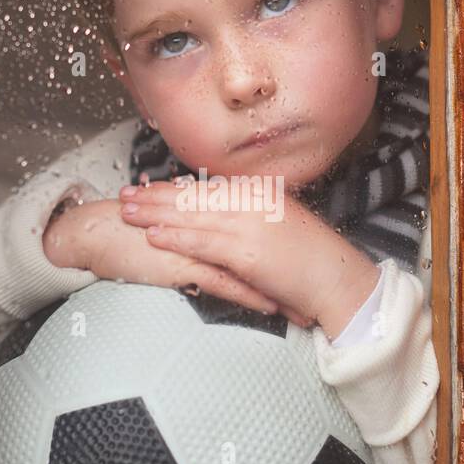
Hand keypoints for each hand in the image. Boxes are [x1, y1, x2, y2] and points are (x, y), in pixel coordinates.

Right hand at [42, 195, 287, 315]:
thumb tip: (220, 245)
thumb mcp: (173, 232)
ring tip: (305, 307)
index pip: (256, 233)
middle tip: (320, 291)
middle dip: (292, 272)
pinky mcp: (186, 264)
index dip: (285, 252)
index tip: (310, 270)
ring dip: (278, 288)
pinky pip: (224, 282)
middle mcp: (211, 226)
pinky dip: (249, 295)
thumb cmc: (130, 233)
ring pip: (250, 268)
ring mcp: (200, 244)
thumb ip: (199, 234)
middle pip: (262, 249)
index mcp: (210, 215)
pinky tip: (270, 306)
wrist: (96, 232)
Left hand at [117, 178, 380, 336]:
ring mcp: (250, 227)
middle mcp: (252, 204)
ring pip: (192, 216)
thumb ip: (257, 216)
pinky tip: (153, 236)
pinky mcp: (247, 253)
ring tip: (126, 211)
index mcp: (261, 195)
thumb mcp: (284, 226)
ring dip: (155, 213)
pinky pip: (204, 243)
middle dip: (156, 194)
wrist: (337, 278)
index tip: (150, 185)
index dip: (175, 187)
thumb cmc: (314, 259)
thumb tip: (230, 216)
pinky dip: (176, 238)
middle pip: (194, 196)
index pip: (208, 188)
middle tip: (125, 193)